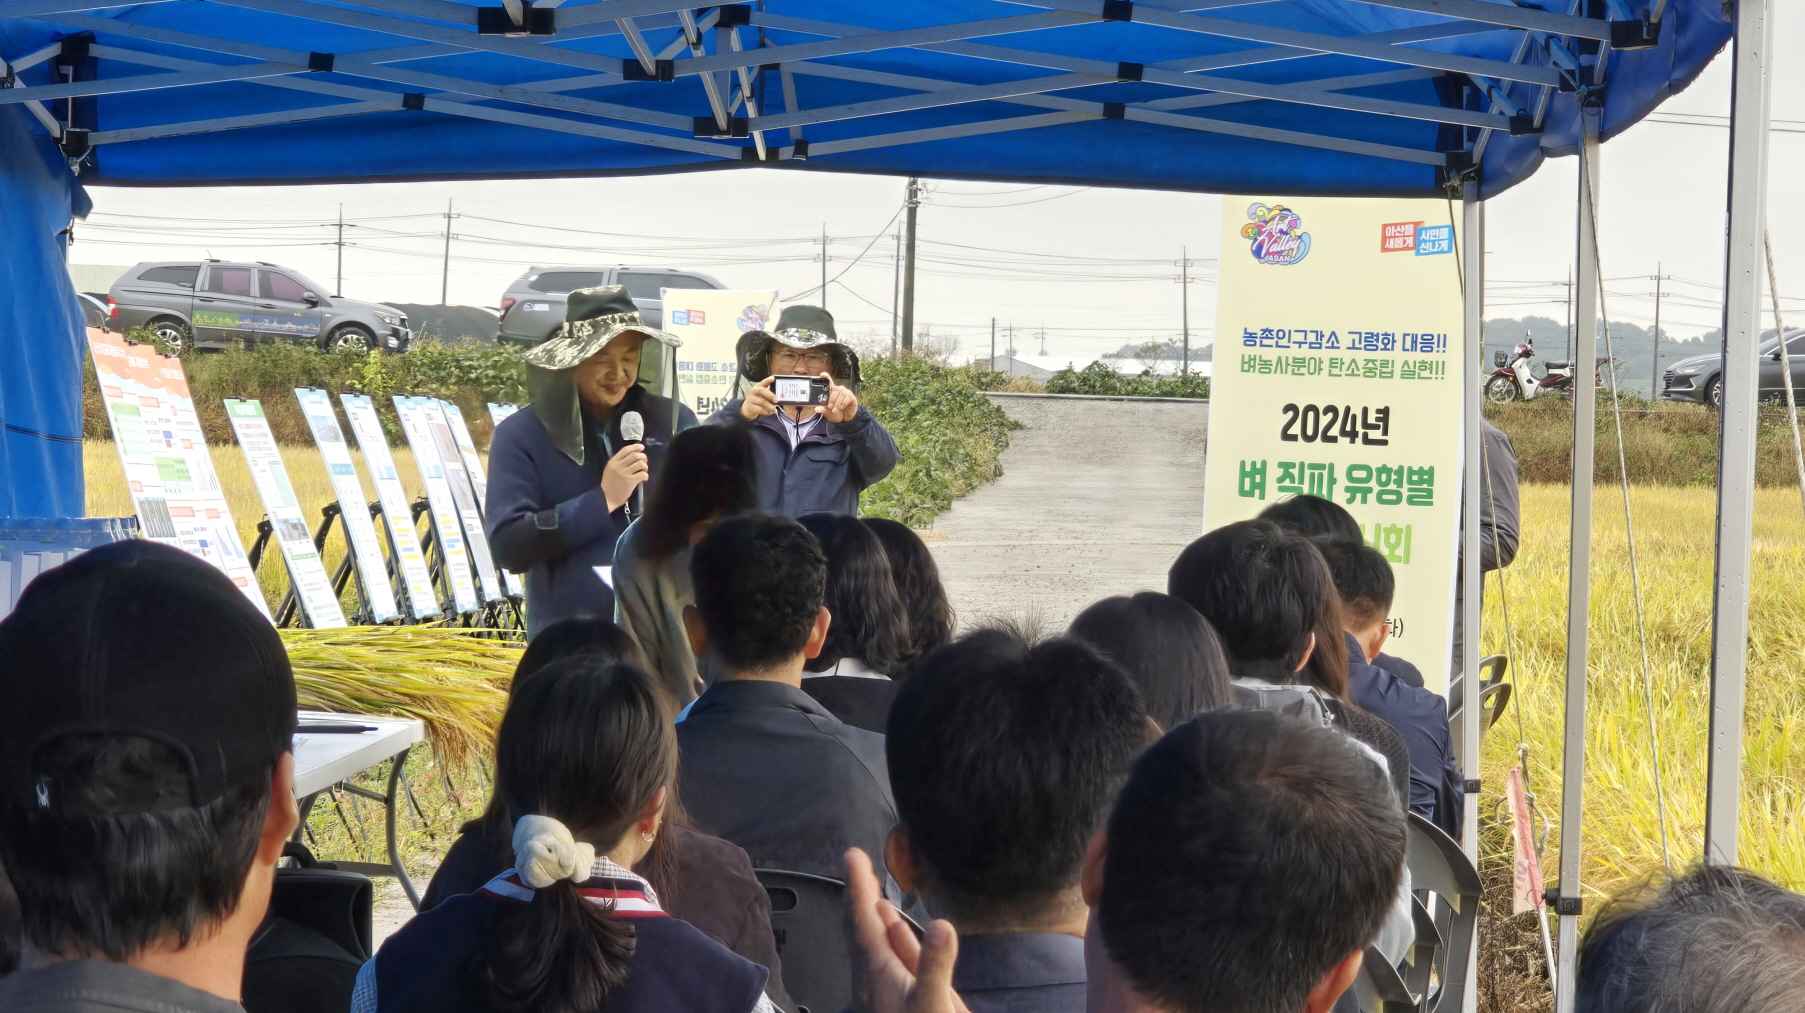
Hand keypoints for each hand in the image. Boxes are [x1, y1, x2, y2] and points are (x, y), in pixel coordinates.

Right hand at [601, 443, 648, 511]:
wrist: (606, 498)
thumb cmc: (609, 485)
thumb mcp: (609, 470)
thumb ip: (618, 463)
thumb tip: (632, 456)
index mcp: (613, 462)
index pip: (626, 450)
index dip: (635, 447)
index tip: (641, 447)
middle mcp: (618, 466)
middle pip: (635, 455)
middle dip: (643, 457)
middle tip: (644, 462)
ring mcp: (624, 474)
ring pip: (640, 464)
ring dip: (645, 466)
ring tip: (643, 471)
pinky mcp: (630, 482)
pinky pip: (642, 474)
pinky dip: (646, 476)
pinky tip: (643, 478)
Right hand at [740, 376, 777, 421]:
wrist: (748, 408)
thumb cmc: (759, 400)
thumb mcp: (763, 396)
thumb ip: (770, 395)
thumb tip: (781, 398)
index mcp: (758, 386)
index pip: (763, 382)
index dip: (768, 380)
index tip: (773, 378)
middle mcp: (754, 391)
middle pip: (761, 390)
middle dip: (770, 395)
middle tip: (776, 400)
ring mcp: (751, 399)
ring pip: (761, 401)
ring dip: (769, 406)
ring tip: (774, 409)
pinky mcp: (750, 407)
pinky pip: (759, 409)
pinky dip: (765, 411)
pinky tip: (769, 412)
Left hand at [823, 373, 859, 423]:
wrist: (845, 419)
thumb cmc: (835, 412)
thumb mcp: (827, 412)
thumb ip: (823, 410)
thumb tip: (816, 409)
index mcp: (831, 391)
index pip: (829, 381)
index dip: (826, 377)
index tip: (822, 374)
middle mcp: (839, 389)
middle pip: (835, 390)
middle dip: (832, 399)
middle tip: (829, 407)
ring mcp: (846, 392)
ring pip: (841, 394)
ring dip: (837, 403)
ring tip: (835, 410)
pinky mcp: (851, 396)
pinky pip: (847, 397)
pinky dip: (843, 404)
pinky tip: (841, 408)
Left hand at [847, 849, 969, 1012]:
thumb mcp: (932, 1004)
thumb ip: (935, 965)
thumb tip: (943, 923)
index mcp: (876, 973)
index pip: (862, 922)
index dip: (858, 887)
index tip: (852, 855)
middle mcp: (876, 977)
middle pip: (863, 928)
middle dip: (860, 895)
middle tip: (857, 864)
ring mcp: (888, 988)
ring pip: (877, 944)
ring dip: (875, 916)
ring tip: (873, 892)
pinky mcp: (902, 997)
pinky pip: (893, 960)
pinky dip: (894, 939)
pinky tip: (896, 928)